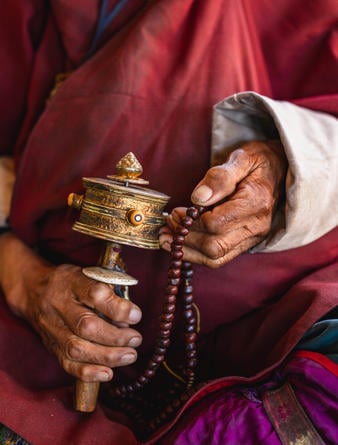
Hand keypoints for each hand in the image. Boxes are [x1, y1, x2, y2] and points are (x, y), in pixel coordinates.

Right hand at [0, 233, 141, 381]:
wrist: (32, 290)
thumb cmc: (70, 282)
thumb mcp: (88, 274)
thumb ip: (109, 291)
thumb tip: (129, 317)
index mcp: (72, 282)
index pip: (95, 294)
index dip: (117, 307)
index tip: (136, 315)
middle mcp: (59, 306)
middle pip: (86, 325)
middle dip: (115, 337)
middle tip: (136, 339)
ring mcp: (52, 328)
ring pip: (77, 348)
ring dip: (107, 356)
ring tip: (129, 355)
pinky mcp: (51, 346)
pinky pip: (67, 363)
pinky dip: (88, 372)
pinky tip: (108, 373)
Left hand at [159, 140, 286, 267]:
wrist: (280, 171)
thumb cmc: (258, 162)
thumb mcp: (241, 158)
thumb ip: (220, 177)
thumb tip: (197, 198)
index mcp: (256, 203)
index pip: (216, 223)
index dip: (190, 221)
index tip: (176, 211)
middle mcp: (256, 226)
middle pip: (214, 246)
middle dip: (185, 237)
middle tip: (168, 222)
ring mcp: (252, 238)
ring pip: (215, 257)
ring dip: (187, 250)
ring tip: (165, 237)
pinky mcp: (245, 243)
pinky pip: (219, 258)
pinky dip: (196, 254)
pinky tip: (179, 244)